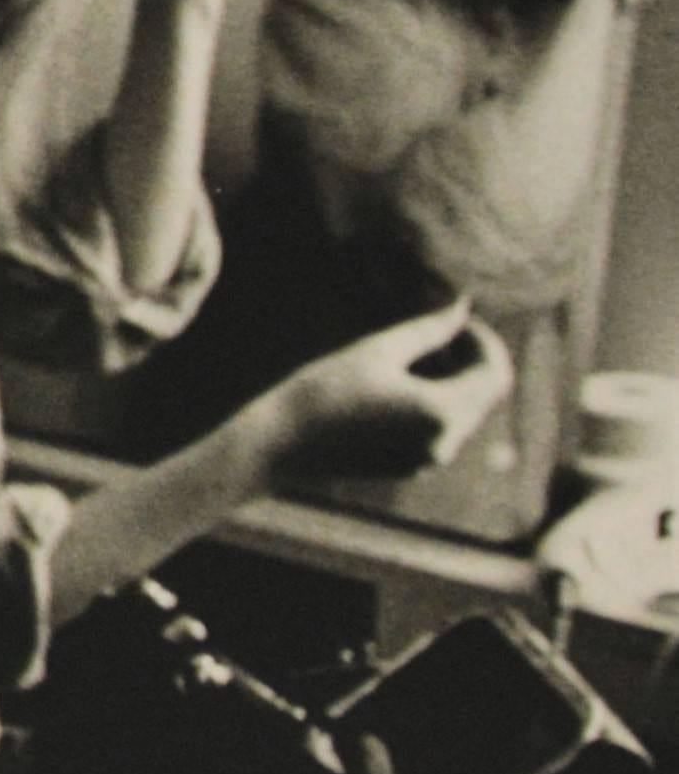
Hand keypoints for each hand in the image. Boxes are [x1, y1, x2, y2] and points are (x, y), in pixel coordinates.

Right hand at [253, 302, 514, 487]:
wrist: (278, 444)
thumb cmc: (322, 392)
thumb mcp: (377, 350)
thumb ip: (429, 329)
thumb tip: (462, 307)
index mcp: (441, 412)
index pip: (495, 372)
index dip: (483, 341)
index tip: (455, 320)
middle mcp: (444, 442)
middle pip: (485, 393)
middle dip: (469, 359)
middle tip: (435, 332)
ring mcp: (428, 459)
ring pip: (464, 410)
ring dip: (452, 379)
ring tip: (411, 355)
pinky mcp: (410, 466)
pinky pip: (441, 428)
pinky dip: (434, 401)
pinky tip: (396, 384)